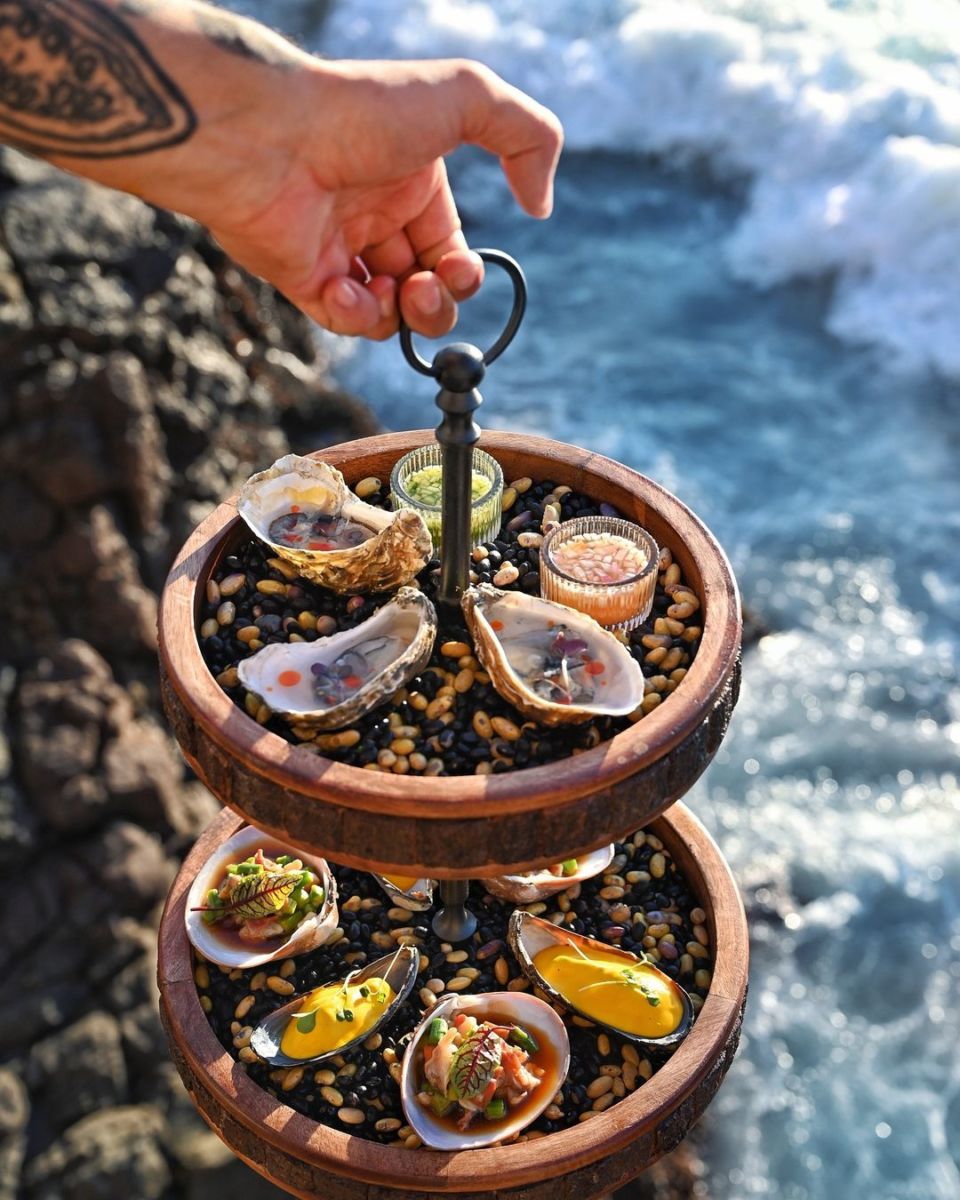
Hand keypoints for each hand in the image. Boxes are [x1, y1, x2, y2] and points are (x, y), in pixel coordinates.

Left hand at [207, 59, 562, 340]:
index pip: (451, 250)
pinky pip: (342, 319)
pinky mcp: (301, 277)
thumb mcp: (467, 97)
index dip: (464, 274)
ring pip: (389, 314)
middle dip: (437, 304)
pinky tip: (348, 291)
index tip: (458, 270)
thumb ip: (528, 137)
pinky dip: (356, 317)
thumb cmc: (362, 111)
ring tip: (390, 291)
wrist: (268, 135)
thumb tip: (540, 206)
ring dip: (402, 316)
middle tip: (424, 291)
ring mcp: (337, 249)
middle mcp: (376, 217)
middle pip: (425, 289)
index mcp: (413, 183)